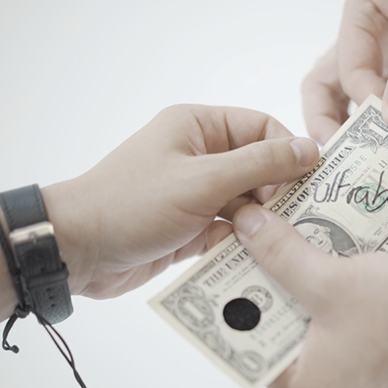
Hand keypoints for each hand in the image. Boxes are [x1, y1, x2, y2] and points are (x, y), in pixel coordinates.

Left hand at [41, 105, 318, 298]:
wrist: (76, 250)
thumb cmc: (135, 202)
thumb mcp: (203, 179)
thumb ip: (259, 164)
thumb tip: (310, 149)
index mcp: (199, 127)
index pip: (261, 129)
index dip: (287, 153)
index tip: (307, 184)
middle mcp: (200, 156)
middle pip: (258, 169)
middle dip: (278, 194)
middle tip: (296, 220)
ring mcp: (196, 194)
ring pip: (247, 205)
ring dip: (261, 224)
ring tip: (280, 245)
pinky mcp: (191, 228)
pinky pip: (229, 233)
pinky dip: (242, 245)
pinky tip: (259, 261)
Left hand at [232, 205, 387, 387]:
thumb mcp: (336, 284)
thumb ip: (283, 255)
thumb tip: (245, 226)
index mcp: (302, 386)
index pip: (244, 339)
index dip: (228, 292)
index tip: (219, 252)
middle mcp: (318, 381)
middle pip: (272, 318)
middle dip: (263, 272)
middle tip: (246, 231)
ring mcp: (342, 360)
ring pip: (301, 306)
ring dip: (293, 267)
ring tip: (275, 227)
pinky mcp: (363, 339)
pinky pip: (328, 303)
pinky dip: (322, 272)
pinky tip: (315, 237)